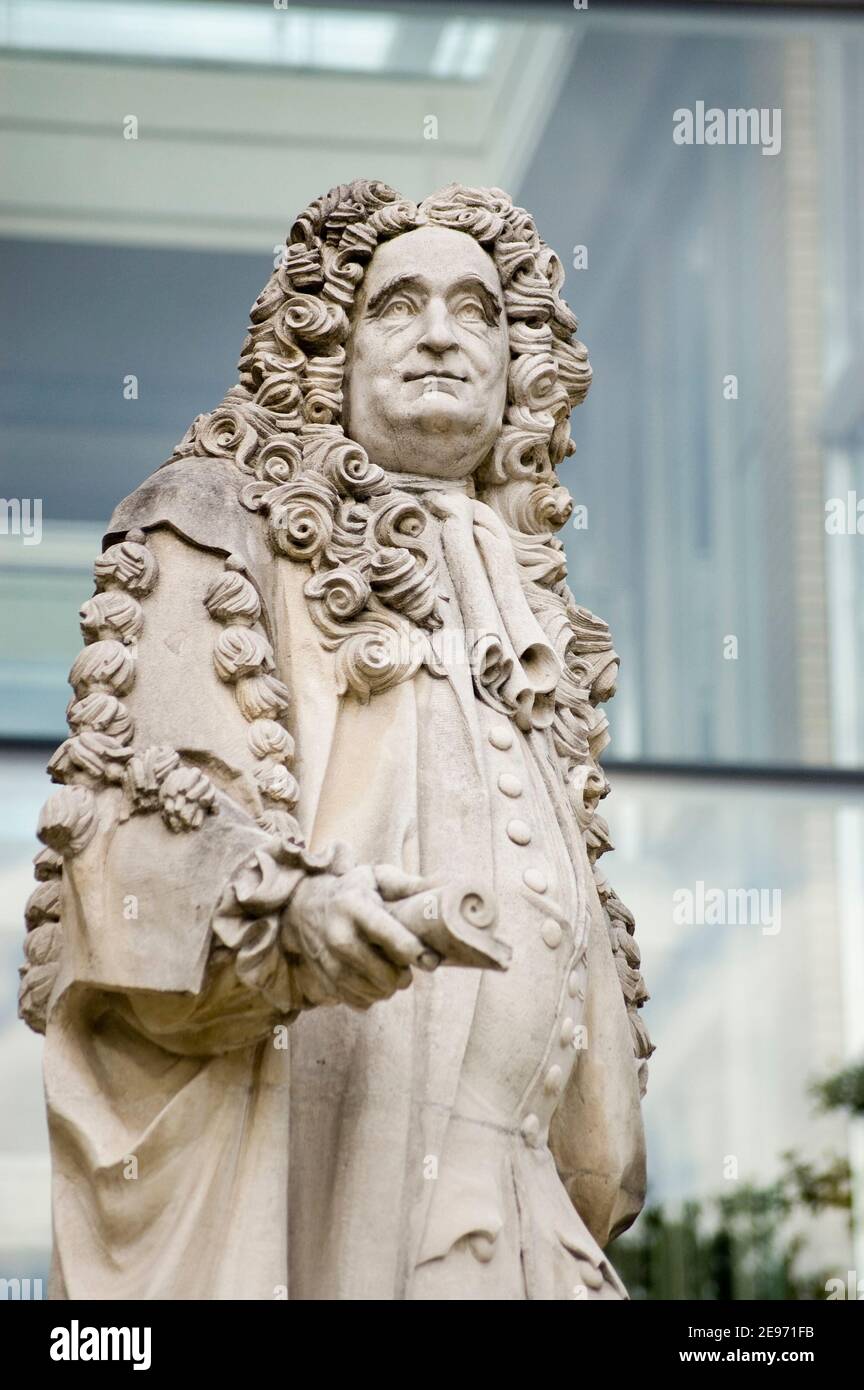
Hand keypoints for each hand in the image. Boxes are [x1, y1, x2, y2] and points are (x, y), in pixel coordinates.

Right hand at [282, 864, 439, 1010]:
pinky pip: (356, 1001)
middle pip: (381, 972)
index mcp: (354, 906)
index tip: (432, 960)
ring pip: (370, 991)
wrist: (303, 908)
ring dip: (388, 988)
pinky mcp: (323, 979)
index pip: (386, 934)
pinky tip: (374, 984)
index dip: (413, 950)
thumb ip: (409, 885)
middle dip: (402, 976)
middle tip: (407, 969)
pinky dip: (370, 997)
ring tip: (391, 975)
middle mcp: (338, 935)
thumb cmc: (351, 891)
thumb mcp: (376, 878)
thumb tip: (446, 884)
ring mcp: (328, 961)